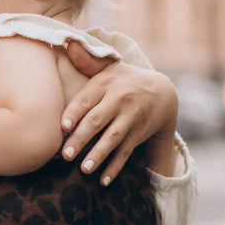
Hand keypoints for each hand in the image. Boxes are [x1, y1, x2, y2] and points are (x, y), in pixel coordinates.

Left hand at [61, 41, 177, 183]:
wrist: (163, 92)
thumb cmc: (124, 80)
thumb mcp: (109, 67)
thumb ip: (87, 60)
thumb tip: (68, 43)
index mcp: (107, 82)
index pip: (87, 99)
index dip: (73, 113)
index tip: (61, 128)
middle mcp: (120, 99)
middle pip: (98, 120)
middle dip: (81, 138)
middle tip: (65, 155)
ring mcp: (132, 118)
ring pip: (113, 139)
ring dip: (98, 155)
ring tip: (83, 170)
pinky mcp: (140, 133)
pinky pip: (127, 152)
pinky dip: (116, 167)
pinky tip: (104, 181)